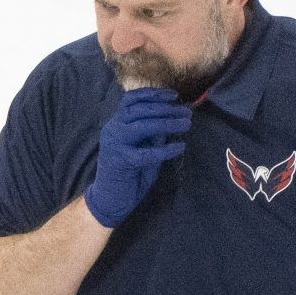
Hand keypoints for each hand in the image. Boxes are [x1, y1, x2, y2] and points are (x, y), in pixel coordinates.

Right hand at [84, 88, 191, 228]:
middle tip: (186, 112)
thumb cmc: (128, 173)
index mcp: (116, 124)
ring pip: (142, 125)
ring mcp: (114, 145)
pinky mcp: (120, 161)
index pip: (131, 100)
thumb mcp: (142, 147)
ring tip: (185, 124)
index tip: (173, 95)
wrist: (108, 200)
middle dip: (166, 109)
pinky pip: (146, 152)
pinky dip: (165, 150)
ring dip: (167, 123)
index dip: (152, 94)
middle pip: (140, 110)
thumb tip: (171, 120)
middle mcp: (112, 130)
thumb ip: (153, 134)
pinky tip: (179, 148)